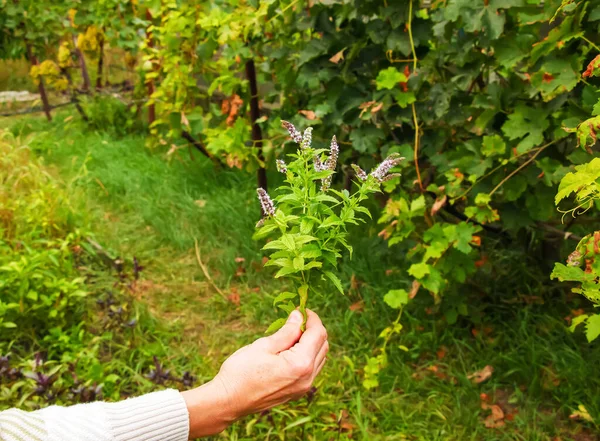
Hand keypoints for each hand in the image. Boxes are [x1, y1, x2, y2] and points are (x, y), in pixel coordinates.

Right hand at [182, 309, 328, 437]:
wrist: (228, 401)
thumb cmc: (241, 371)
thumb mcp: (264, 345)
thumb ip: (287, 331)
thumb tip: (299, 316)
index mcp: (300, 364)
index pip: (318, 334)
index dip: (311, 318)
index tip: (300, 309)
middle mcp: (307, 377)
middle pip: (323, 345)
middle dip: (312, 329)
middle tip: (295, 319)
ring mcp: (303, 387)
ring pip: (319, 357)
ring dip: (310, 343)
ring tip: (290, 334)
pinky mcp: (297, 392)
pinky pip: (311, 369)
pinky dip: (306, 355)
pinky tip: (289, 350)